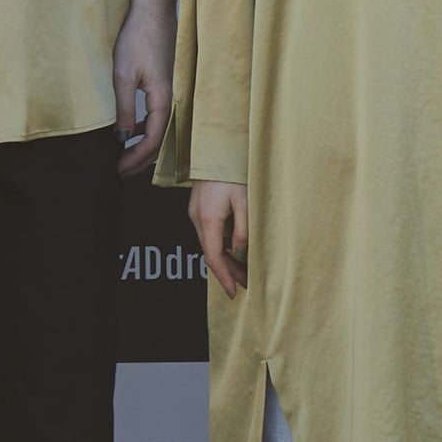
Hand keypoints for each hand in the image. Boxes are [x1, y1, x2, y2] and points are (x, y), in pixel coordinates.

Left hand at [113, 0, 172, 177]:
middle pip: (161, 141)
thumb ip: (124, 109)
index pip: (153, 142)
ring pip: (161, 129)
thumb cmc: (138, 38)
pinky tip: (132, 128)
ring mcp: (173, 92)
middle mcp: (173, 99)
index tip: (119, 171)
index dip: (135, 160)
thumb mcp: (123, 75)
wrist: (154, 9)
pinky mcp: (168, 84)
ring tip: (124, 155)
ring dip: (144, 145)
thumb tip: (122, 139)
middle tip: (121, 171)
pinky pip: (160, 115)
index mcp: (164, 100)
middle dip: (140, 159)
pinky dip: (147, 128)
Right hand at [191, 181, 250, 295]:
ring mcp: (196, 213)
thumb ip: (242, 228)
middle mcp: (197, 218)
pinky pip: (209, 233)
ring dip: (225, 259)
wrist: (216, 149)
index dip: (224, 277)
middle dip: (227, 271)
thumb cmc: (232, 171)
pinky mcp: (199, 208)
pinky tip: (234, 251)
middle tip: (244, 284)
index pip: (214, 257)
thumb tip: (238, 249)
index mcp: (208, 219)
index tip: (232, 292)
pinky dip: (220, 245)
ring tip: (243, 271)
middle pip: (211, 253)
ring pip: (209, 244)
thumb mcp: (244, 201)